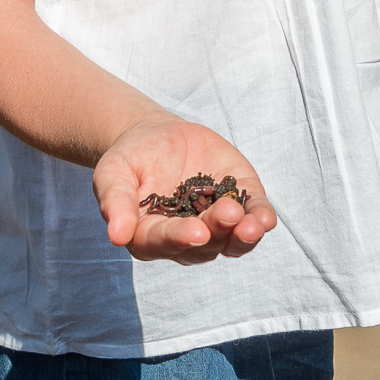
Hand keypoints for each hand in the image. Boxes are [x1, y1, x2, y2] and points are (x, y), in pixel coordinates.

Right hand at [94, 112, 276, 264]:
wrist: (155, 135)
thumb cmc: (129, 159)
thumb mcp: (112, 174)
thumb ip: (115, 203)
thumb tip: (117, 236)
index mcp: (151, 237)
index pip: (166, 242)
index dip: (181, 239)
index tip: (196, 233)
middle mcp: (186, 238)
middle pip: (205, 244)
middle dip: (218, 229)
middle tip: (227, 213)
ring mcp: (215, 221)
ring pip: (233, 240)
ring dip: (244, 236)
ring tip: (252, 225)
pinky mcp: (238, 199)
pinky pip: (253, 215)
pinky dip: (261, 218)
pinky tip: (266, 219)